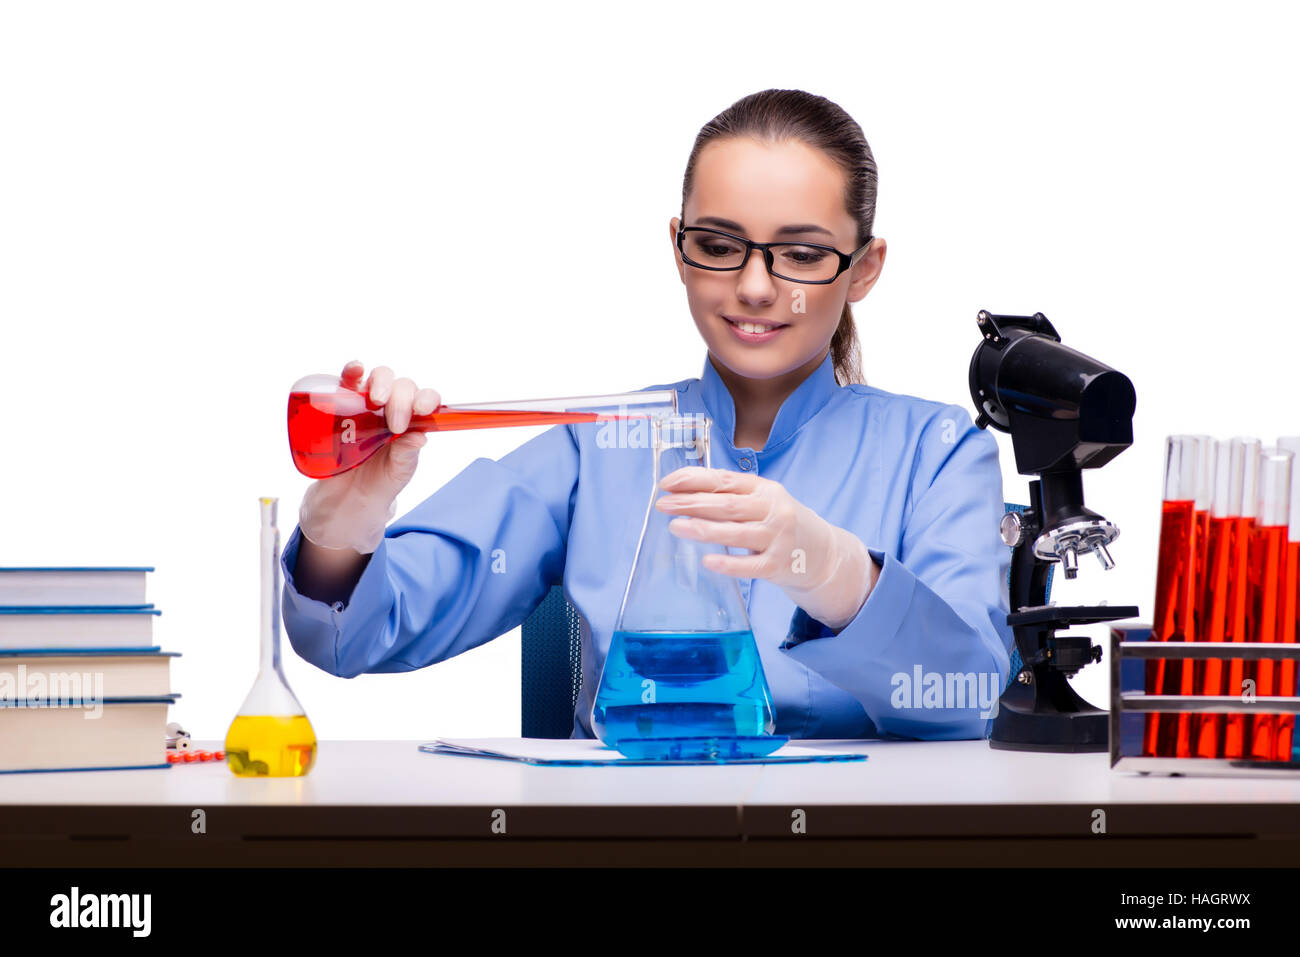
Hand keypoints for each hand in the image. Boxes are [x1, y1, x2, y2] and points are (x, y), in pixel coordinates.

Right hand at [298, 360, 440, 553]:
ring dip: (380, 383)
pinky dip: (352, 370)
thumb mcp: (399, 470)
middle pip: (401, 386)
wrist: (348, 496)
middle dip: (401, 399)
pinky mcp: (341, 403)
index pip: (425, 399)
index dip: (427, 398)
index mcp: (412, 420)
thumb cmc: (381, 479)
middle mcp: (392, 406)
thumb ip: (408, 454)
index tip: (422, 410)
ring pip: (378, 378)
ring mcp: (367, 403)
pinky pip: (347, 381)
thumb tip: (420, 437)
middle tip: (395, 424)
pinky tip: (355, 371)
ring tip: (377, 400)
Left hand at [654, 466, 879, 631]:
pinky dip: (728, 563)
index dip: (694, 479)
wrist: (824, 554)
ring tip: (675, 526)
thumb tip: (685, 491)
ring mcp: (777, 538)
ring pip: (736, 532)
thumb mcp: (765, 500)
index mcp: (765, 490)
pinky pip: (750, 566)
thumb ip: (733, 495)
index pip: (726, 480)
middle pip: (727, 504)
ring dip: (703, 529)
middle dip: (691, 503)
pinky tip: (707, 560)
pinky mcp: (778, 566)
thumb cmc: (783, 523)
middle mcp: (773, 511)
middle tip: (663, 504)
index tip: (667, 482)